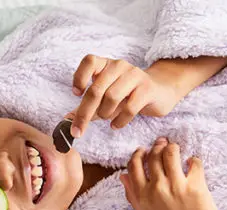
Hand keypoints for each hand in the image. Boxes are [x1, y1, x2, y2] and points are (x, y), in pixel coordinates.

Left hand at [68, 55, 182, 137]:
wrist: (160, 91)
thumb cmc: (127, 95)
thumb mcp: (105, 98)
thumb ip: (86, 108)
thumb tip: (66, 121)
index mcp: (106, 65)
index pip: (89, 61)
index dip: (79, 77)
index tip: (77, 93)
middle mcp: (119, 66)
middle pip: (96, 89)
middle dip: (84, 113)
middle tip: (78, 130)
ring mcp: (134, 75)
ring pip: (112, 97)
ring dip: (105, 114)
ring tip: (107, 119)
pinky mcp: (147, 89)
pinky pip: (129, 108)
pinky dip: (119, 120)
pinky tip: (116, 124)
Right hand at [120, 138, 226, 209]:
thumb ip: (133, 196)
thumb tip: (123, 177)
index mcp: (141, 198)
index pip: (133, 166)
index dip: (139, 154)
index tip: (144, 150)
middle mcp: (156, 190)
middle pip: (153, 156)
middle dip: (158, 146)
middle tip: (163, 143)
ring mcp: (175, 187)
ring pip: (171, 153)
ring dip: (173, 148)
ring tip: (177, 150)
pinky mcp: (196, 186)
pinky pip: (194, 162)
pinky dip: (193, 160)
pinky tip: (193, 165)